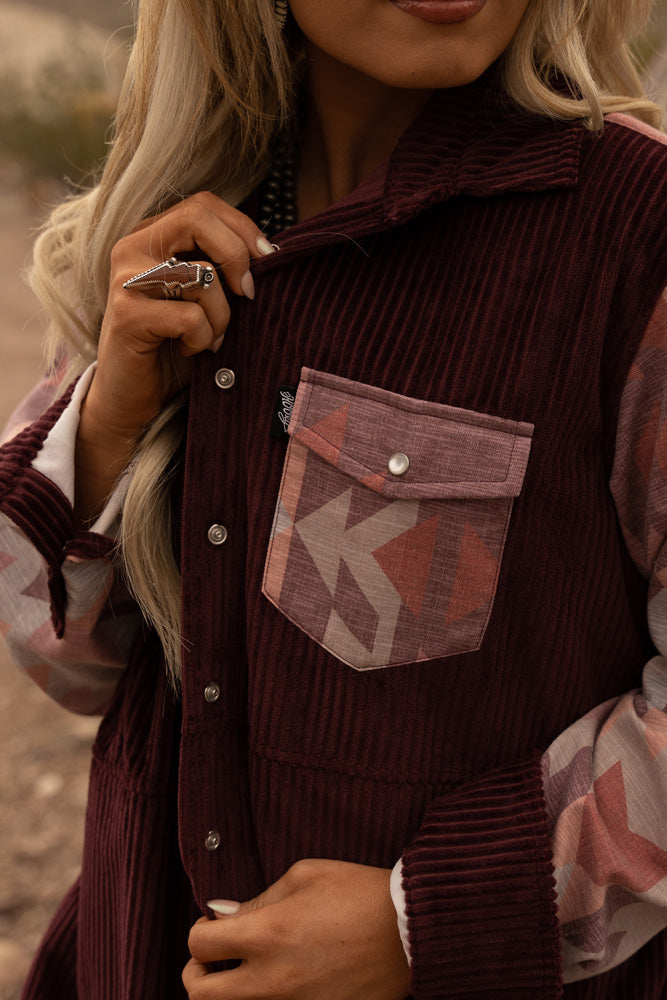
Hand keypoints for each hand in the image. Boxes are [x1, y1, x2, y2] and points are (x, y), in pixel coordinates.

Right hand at [75, 192, 272, 520]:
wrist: (131, 398)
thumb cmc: (175, 346)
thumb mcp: (204, 299)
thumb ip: (223, 268)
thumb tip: (271, 253)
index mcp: (152, 235)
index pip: (204, 204)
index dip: (243, 228)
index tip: (267, 260)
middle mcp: (132, 247)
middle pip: (198, 217)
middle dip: (237, 257)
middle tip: (248, 295)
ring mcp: (126, 279)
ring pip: (202, 276)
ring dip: (222, 315)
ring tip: (211, 337)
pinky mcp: (126, 315)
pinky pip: (191, 317)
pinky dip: (203, 339)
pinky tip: (191, 351)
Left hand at [183, 859, 410, 998]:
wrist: (410, 928)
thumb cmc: (357, 892)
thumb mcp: (304, 876)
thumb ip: (258, 899)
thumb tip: (220, 915)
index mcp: (267, 934)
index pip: (199, 945)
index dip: (199, 930)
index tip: (212, 923)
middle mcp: (272, 980)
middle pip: (200, 996)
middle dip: (196, 974)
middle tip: (212, 958)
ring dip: (228, 993)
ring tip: (246, 970)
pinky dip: (266, 999)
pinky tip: (282, 978)